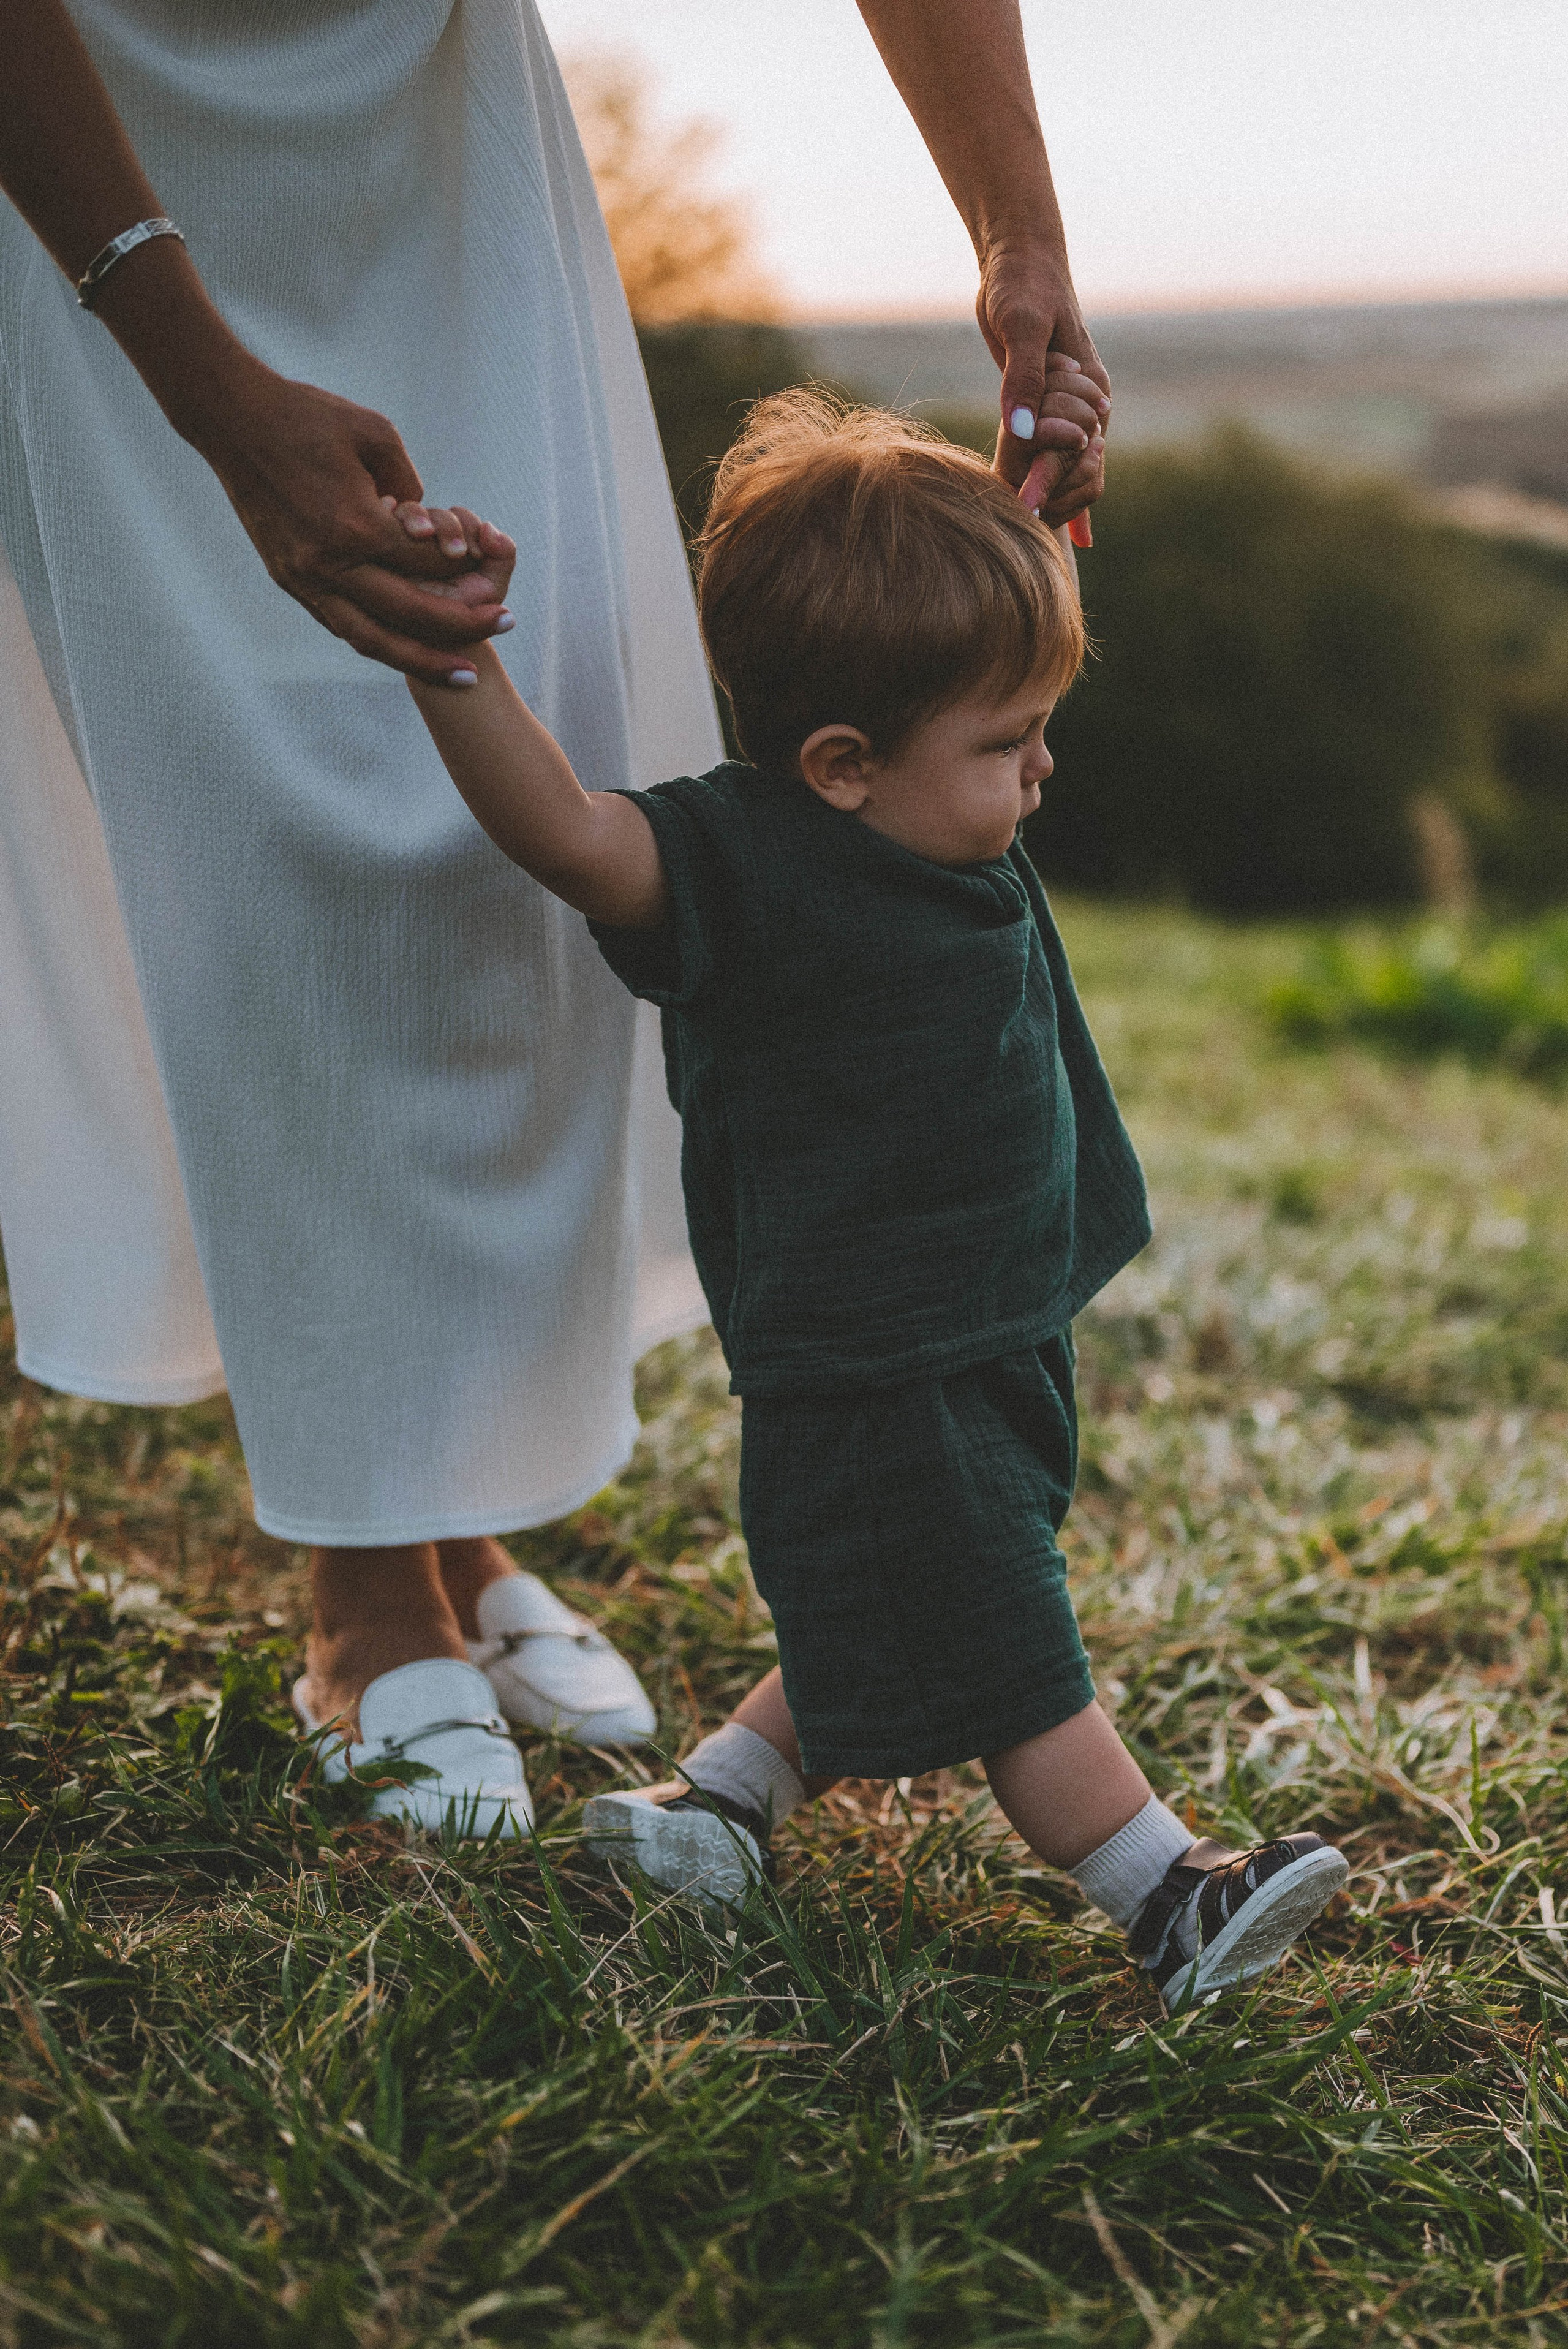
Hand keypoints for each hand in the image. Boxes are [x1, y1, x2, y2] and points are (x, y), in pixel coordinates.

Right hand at [189, 364, 513, 681]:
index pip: (429, 564)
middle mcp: (330, 563)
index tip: (500, 573)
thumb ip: (412, 484)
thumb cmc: (308, 415)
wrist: (232, 419)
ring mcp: (305, 579)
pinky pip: (342, 627)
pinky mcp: (290, 581)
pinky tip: (409, 651)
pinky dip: (380, 643)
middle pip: (410, 614)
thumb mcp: (375, 434)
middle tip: (506, 626)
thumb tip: (428, 527)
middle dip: (463, 626)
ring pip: (372, 639)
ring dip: (422, 661)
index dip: (470, 570)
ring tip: (463, 673)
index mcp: (356, 525)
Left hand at [979, 243, 1109, 522]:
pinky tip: (1080, 540)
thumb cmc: (1022, 284)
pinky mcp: (1051, 410)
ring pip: (1073, 473)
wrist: (1021, 259)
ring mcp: (1073, 411)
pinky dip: (1068, 495)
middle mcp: (1091, 405)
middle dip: (1050, 498)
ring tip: (1023, 531)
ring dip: (1052, 498)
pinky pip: (1065, 462)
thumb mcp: (1020, 324)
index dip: (1049, 481)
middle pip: (1078, 471)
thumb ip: (1022, 376)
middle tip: (1018, 530)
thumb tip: (1022, 429)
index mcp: (1091, 387)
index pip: (1076, 450)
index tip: (1023, 509)